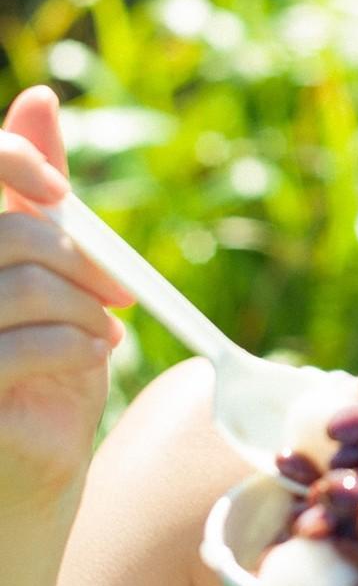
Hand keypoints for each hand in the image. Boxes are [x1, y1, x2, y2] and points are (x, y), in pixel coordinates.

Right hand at [0, 85, 133, 517]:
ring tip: (102, 335)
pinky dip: (73, 346)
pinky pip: (17, 349)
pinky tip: (92, 362)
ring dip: (83, 307)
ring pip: (20, 285)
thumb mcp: (47, 280)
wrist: (27, 485)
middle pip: (9, 233)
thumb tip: (39, 101)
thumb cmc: (36, 376)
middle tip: (118, 292)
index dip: (13, 163)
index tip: (60, 194)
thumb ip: (36, 200)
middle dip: (78, 256)